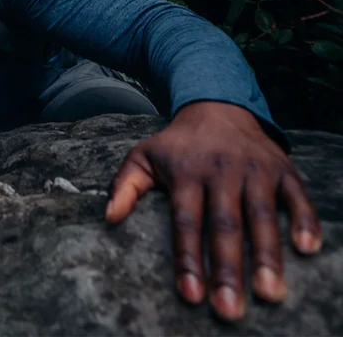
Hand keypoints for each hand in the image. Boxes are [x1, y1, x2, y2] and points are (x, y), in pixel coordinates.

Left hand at [105, 100, 321, 320]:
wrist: (216, 105)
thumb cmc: (177, 144)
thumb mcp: (143, 155)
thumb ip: (124, 185)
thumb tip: (109, 217)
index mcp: (185, 171)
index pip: (185, 220)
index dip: (187, 258)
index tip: (190, 295)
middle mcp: (220, 170)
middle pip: (224, 224)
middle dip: (227, 268)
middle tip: (229, 309)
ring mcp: (254, 168)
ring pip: (261, 214)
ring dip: (267, 254)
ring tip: (269, 292)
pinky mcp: (282, 169)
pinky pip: (297, 197)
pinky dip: (305, 221)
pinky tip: (307, 248)